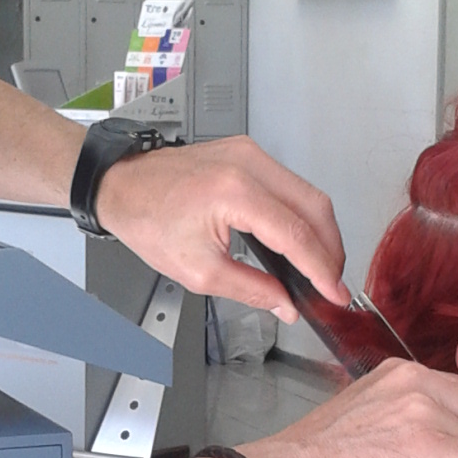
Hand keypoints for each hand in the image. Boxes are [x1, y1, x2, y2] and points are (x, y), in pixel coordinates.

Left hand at [94, 136, 349, 318]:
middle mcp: (248, 164)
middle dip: (330, 249)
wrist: (121, 186)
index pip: (297, 234)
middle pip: (315, 207)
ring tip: (319, 266)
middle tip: (331, 283)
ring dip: (320, 231)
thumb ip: (251, 290)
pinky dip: (301, 213)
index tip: (336, 292)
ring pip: (307, 193)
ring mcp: (250, 153)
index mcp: (234, 192)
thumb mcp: (198, 271)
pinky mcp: (247, 153)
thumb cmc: (147, 220)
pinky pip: (289, 183)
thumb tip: (287, 304)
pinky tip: (299, 238)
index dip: (322, 268)